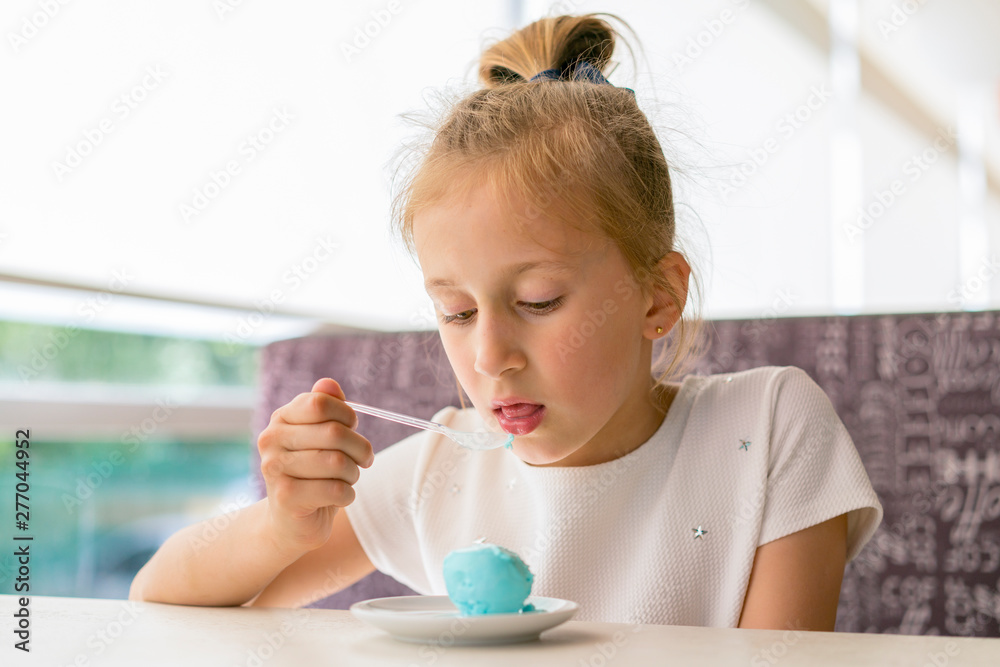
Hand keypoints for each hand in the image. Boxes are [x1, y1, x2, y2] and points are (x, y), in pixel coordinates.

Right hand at [257, 378, 373, 553]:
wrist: (290, 522)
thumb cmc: (313, 473)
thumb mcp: (321, 436)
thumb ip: (326, 407)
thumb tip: (329, 384)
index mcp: (281, 418)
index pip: (320, 403)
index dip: (347, 416)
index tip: (353, 429)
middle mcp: (271, 439)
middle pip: (334, 433)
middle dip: (360, 449)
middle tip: (364, 460)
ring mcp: (274, 469)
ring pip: (337, 463)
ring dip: (353, 474)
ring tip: (347, 480)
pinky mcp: (285, 498)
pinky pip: (336, 490)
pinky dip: (348, 495)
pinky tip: (339, 498)